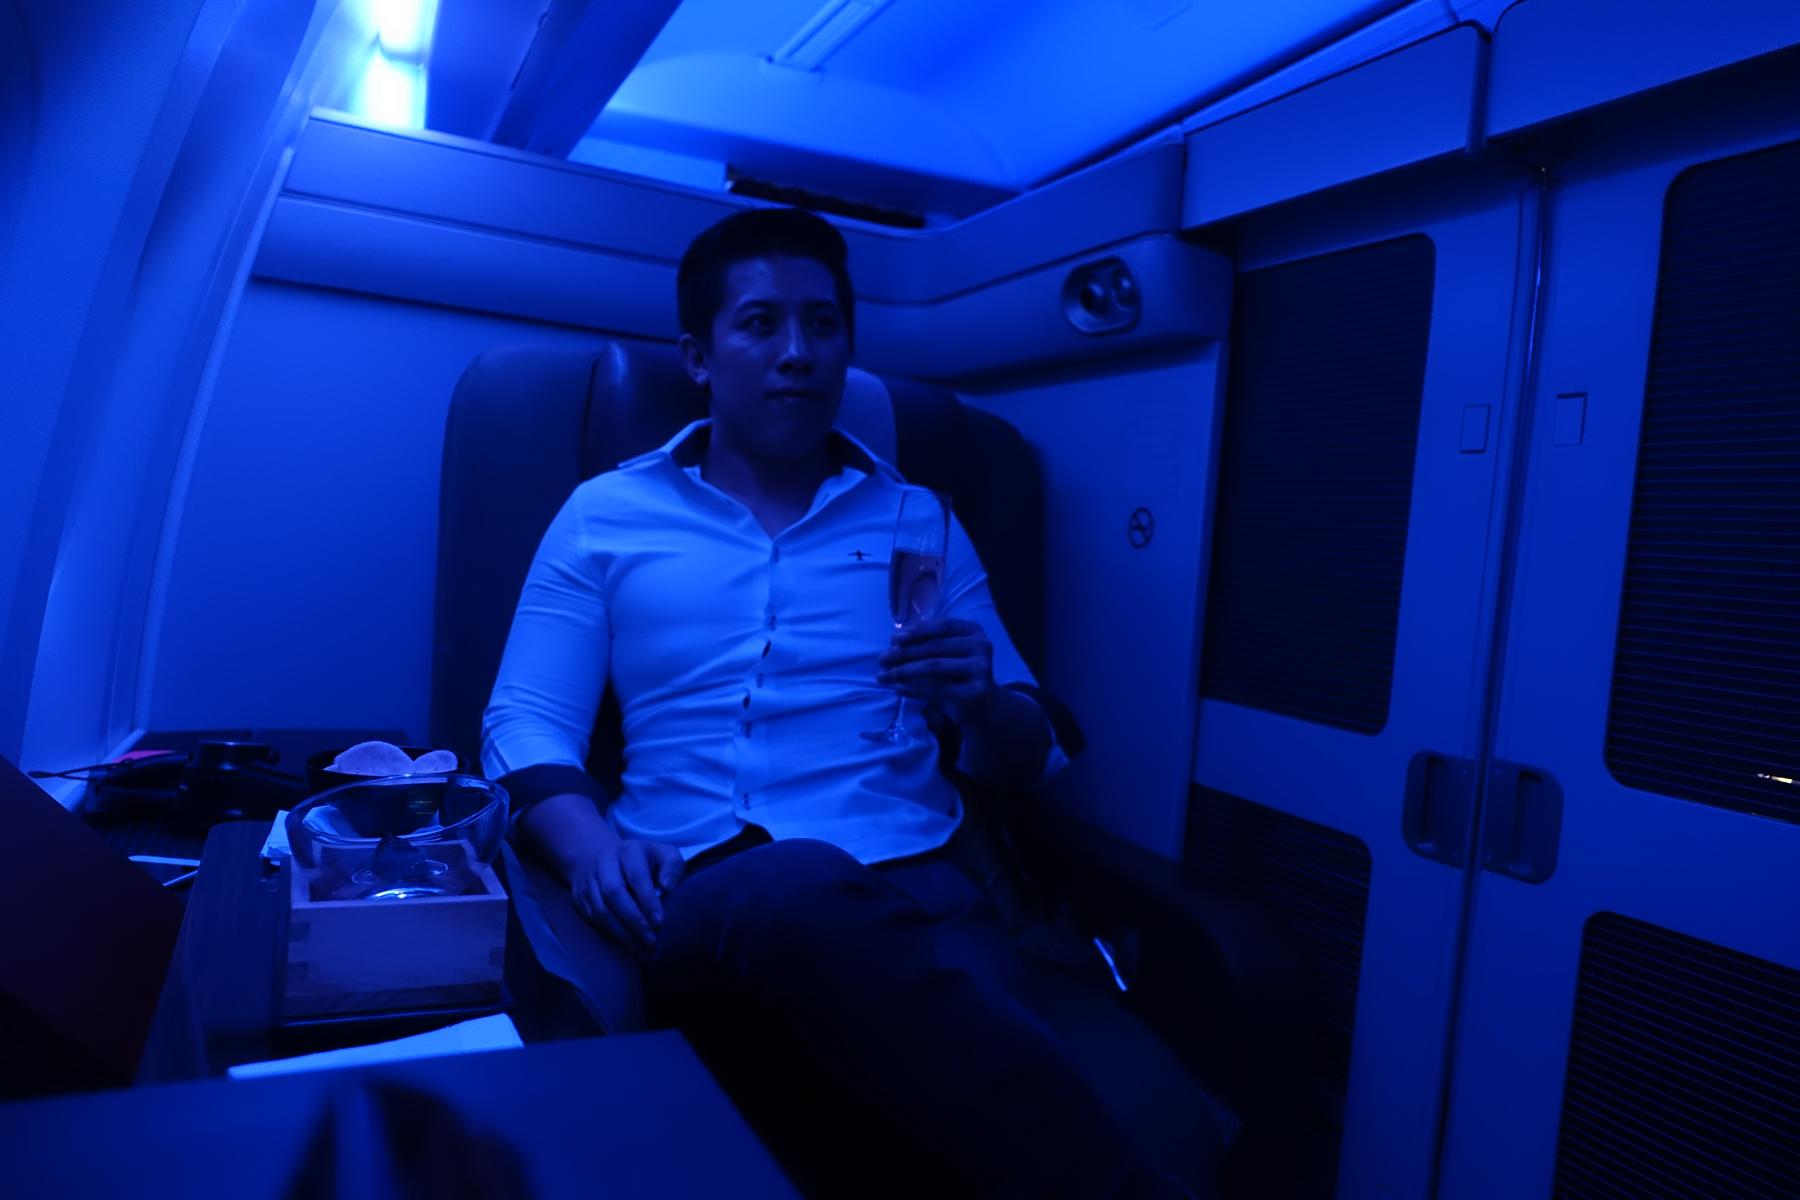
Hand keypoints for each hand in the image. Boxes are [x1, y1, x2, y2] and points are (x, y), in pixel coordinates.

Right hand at [568, 838, 686, 955]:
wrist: (603, 857)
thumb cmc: (644, 861)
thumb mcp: (664, 855)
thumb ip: (672, 868)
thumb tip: (668, 889)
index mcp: (628, 851)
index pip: (636, 877)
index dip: (647, 901)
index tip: (659, 923)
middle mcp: (604, 863)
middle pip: (614, 894)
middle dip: (634, 921)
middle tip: (651, 941)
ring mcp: (588, 881)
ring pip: (601, 910)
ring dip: (622, 933)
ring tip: (641, 949)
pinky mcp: (579, 897)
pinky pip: (593, 919)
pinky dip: (610, 934)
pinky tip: (627, 944)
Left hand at [876, 617, 998, 723]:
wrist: (981, 704)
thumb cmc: (956, 674)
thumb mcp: (945, 654)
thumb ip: (925, 644)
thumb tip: (894, 641)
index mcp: (973, 631)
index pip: (943, 625)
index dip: (917, 630)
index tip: (893, 639)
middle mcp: (981, 646)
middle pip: (936, 647)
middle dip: (905, 653)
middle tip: (882, 660)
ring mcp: (981, 669)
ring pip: (935, 667)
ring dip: (905, 671)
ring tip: (885, 676)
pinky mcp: (976, 691)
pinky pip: (938, 689)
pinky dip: (915, 689)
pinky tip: (899, 689)